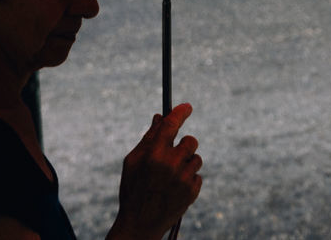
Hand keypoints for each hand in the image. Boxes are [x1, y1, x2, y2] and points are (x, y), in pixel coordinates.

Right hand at [108, 103, 202, 239]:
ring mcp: (183, 179)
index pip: (172, 124)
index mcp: (153, 155)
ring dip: (187, 163)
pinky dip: (189, 179)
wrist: (140, 224)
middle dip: (183, 145)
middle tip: (175, 152)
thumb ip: (148, 138)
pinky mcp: (192, 192)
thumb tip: (160, 116)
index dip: (181, 112)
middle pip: (191, 141)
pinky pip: (198, 176)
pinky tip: (175, 188)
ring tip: (172, 176)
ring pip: (196, 158)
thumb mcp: (133, 162)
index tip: (187, 107)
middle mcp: (171, 164)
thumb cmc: (133, 189)